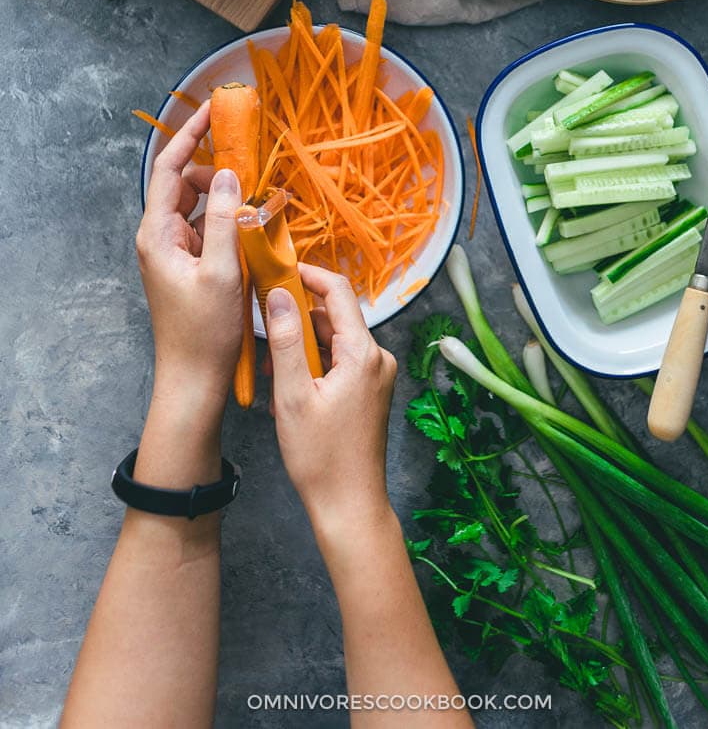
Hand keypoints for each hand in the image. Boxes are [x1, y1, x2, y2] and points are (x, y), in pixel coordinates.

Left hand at [136, 102, 242, 422]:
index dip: (190, 136)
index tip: (214, 112)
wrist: (194, 380)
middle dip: (217, 170)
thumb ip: (224, 219)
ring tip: (257, 203)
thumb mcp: (221, 271)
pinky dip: (229, 221)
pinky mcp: (190, 266)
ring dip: (226, 198)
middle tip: (252, 167)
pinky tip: (253, 229)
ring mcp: (174, 252)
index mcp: (158, 234)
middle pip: (185, 183)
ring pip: (200, 207)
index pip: (169, 169)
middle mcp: (161, 238)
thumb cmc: (205, 332)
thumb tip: (227, 174)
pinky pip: (208, 229)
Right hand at [266, 264, 397, 540]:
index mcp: (363, 353)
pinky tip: (287, 387)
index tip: (277, 270)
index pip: (338, 292)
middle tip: (262, 325)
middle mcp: (377, 358)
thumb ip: (286, 340)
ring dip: (302, 346)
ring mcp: (376, 376)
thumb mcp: (293, 395)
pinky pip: (339, 362)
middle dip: (297, 318)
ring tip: (270, 369)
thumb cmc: (321, 457)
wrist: (349, 506)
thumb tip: (279, 294)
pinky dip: (313, 365)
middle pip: (334, 317)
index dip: (307, 274)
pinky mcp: (370, 392)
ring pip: (334, 341)